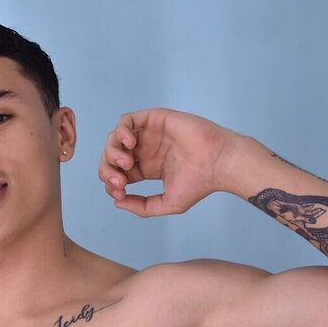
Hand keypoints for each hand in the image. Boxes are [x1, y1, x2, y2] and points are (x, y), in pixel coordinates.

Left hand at [98, 108, 235, 216]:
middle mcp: (146, 150)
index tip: (120, 192)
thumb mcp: (167, 203)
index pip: (118, 173)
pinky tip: (129, 145)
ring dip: (112, 151)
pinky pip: (127, 120)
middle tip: (119, 180)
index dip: (112, 183)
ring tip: (125, 162)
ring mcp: (149, 134)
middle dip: (108, 169)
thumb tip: (117, 202)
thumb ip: (142, 206)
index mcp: (147, 168)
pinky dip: (121, 132)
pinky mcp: (155, 119)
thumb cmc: (200, 183)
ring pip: (115, 138)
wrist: (218, 163)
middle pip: (112, 156)